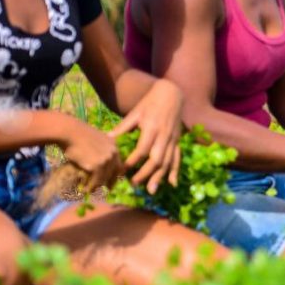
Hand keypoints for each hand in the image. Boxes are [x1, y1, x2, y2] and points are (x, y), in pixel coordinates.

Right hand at [61, 120, 126, 190]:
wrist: (69, 132)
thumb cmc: (76, 134)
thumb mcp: (94, 139)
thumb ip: (100, 147)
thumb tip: (97, 159)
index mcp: (114, 145)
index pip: (119, 163)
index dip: (115, 174)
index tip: (111, 181)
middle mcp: (113, 153)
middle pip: (115, 173)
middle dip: (110, 182)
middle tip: (105, 190)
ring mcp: (106, 159)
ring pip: (104, 178)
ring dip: (97, 186)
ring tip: (90, 191)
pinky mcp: (97, 166)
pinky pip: (96, 181)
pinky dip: (91, 187)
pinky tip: (85, 190)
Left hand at [109, 79, 183, 193]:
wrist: (171, 94)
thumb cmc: (150, 103)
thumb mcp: (135, 113)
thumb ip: (123, 127)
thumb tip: (108, 139)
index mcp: (152, 128)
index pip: (142, 149)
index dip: (132, 162)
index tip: (121, 171)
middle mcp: (164, 136)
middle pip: (156, 159)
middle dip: (145, 174)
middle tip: (133, 184)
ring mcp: (173, 139)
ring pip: (168, 162)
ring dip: (160, 177)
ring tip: (151, 190)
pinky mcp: (177, 141)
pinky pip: (177, 158)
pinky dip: (175, 171)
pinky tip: (172, 184)